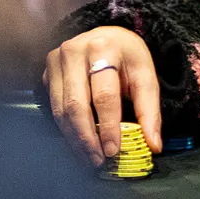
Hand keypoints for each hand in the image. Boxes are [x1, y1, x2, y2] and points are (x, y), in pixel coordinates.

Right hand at [43, 25, 161, 165]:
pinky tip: (78, 145)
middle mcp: (74, 51)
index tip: (112, 151)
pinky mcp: (46, 72)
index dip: (108, 126)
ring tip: (89, 159)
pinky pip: (53, 108)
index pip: (104, 95)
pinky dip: (66, 130)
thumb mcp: (145, 76)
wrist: (106, 37)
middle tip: (98, 161)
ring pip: (61, 110)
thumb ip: (149, 111)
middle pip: (77, 105)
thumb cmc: (128, 58)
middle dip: (87, 138)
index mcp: (104, 47)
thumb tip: (153, 145)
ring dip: (75, 139)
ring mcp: (55, 61)